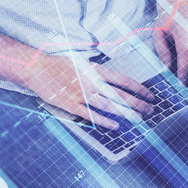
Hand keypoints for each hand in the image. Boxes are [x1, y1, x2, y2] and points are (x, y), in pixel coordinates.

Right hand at [0, 34, 154, 128]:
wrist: (37, 68)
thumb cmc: (59, 64)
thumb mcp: (82, 62)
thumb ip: (97, 72)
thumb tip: (113, 80)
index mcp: (95, 70)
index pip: (123, 80)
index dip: (138, 88)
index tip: (150, 94)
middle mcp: (92, 82)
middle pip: (120, 94)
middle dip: (137, 102)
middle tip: (150, 109)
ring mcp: (81, 94)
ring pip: (109, 105)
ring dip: (125, 112)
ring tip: (139, 118)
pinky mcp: (70, 105)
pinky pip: (90, 114)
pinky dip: (104, 120)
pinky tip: (116, 125)